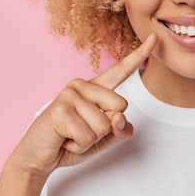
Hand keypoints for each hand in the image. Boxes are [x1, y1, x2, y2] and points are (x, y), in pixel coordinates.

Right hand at [10, 33, 157, 178]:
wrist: (39, 156)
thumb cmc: (72, 142)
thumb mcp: (105, 138)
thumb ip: (120, 129)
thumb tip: (119, 116)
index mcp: (95, 88)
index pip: (121, 71)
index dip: (139, 55)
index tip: (155, 38)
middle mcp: (82, 85)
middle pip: (120, 107)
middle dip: (105, 130)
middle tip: (81, 131)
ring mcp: (70, 93)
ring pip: (104, 125)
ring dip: (89, 140)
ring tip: (71, 135)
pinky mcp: (60, 108)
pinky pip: (88, 136)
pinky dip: (79, 145)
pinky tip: (64, 138)